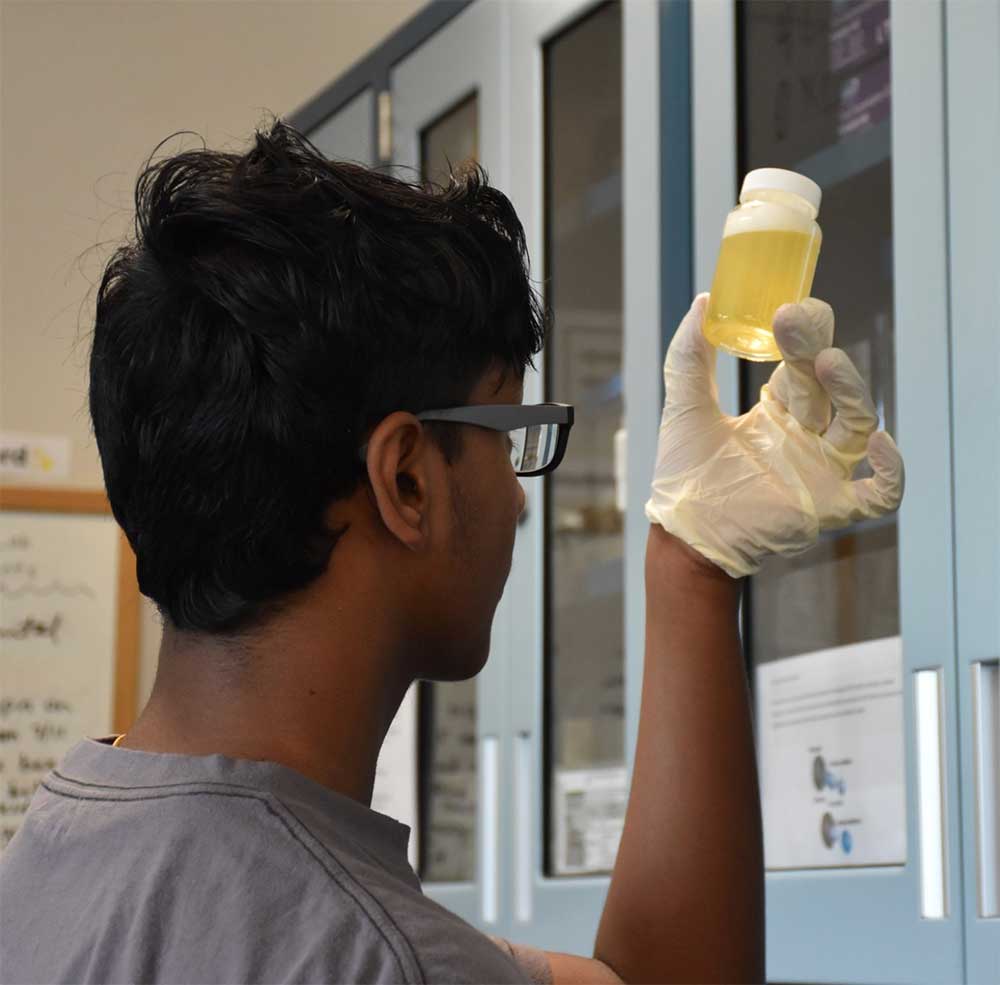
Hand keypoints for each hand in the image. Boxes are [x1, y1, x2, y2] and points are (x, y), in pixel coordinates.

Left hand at [644, 294, 904, 578]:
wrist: (681, 535)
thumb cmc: (684, 476)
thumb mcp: (684, 407)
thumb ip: (689, 357)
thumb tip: (703, 302)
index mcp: (776, 411)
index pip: (802, 365)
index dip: (803, 336)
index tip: (789, 308)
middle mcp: (804, 436)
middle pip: (827, 387)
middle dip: (816, 350)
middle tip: (797, 320)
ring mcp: (820, 470)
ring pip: (855, 424)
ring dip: (849, 390)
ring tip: (825, 361)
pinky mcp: (829, 507)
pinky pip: (878, 493)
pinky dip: (891, 470)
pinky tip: (879, 440)